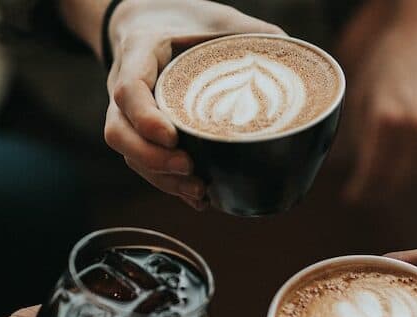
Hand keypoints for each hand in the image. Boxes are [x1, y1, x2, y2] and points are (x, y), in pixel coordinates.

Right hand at [102, 0, 283, 209]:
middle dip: (152, 160)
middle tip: (190, 169)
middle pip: (119, 133)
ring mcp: (130, 113)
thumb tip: (296, 58)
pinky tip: (198, 198)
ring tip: (200, 191)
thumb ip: (252, 35)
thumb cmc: (186, 18)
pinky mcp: (141, 132)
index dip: (145, 118)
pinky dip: (169, 184)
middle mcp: (126, 86)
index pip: (128, 89)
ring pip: (129, 155)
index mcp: (140, 52)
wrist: (152, 18)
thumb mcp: (218, 18)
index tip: (173, 137)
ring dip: (162, 179)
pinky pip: (144, 164)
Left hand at [337, 0, 416, 201]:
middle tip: (365, 192)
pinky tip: (410, 159)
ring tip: (386, 175)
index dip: (361, 191)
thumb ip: (354, 137)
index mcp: (388, 118)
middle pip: (398, 181)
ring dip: (402, 181)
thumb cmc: (388, 64)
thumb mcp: (361, 97)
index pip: (374, 175)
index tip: (351, 196)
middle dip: (378, 191)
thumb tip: (340, 171)